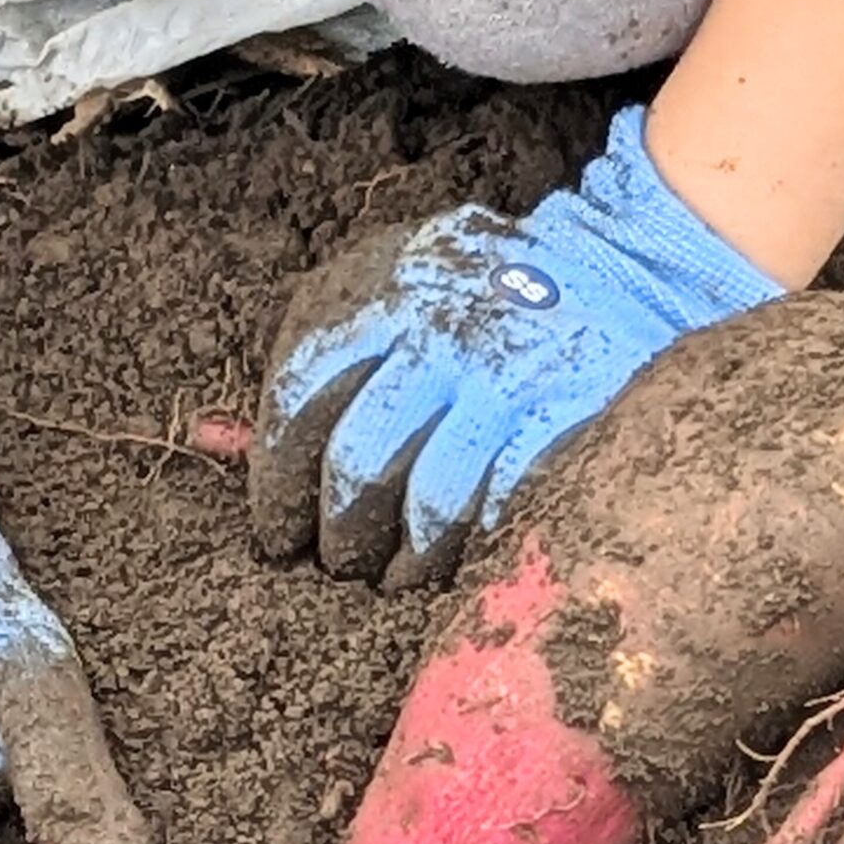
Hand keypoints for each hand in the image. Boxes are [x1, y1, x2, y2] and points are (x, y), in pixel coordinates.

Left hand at [248, 105, 781, 585]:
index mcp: (388, 294)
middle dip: (337, 529)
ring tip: (391, 576)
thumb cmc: (483, 300)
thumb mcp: (392, 300)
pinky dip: (470, 549)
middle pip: (360, 458)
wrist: (633, 267)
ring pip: (430, 496)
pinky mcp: (569, 420)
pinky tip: (456, 563)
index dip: (276, 477)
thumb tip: (210, 444)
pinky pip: (502, 508)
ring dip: (401, 556)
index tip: (274, 531)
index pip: (303, 393)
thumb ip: (314, 369)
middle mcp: (444, 333)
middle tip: (335, 562)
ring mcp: (510, 378)